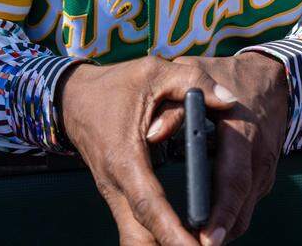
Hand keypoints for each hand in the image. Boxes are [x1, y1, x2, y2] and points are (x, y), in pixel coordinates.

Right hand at [59, 57, 237, 244]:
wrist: (73, 99)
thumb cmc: (115, 85)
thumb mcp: (153, 72)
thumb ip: (191, 83)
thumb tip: (228, 100)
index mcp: (124, 157)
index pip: (149, 204)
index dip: (172, 232)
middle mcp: (116, 184)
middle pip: (139, 238)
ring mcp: (114, 195)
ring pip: (135, 239)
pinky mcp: (119, 197)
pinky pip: (137, 228)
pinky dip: (158, 239)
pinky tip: (182, 242)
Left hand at [149, 53, 288, 245]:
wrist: (274, 77)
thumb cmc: (226, 76)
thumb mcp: (197, 78)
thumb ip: (175, 106)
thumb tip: (151, 135)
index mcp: (242, 132)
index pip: (233, 181)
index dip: (220, 212)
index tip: (203, 237)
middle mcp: (259, 155)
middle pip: (241, 207)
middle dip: (219, 232)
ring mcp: (266, 168)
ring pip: (246, 212)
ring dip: (223, 229)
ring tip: (194, 240)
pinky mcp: (265, 175)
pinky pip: (247, 203)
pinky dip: (229, 216)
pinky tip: (208, 226)